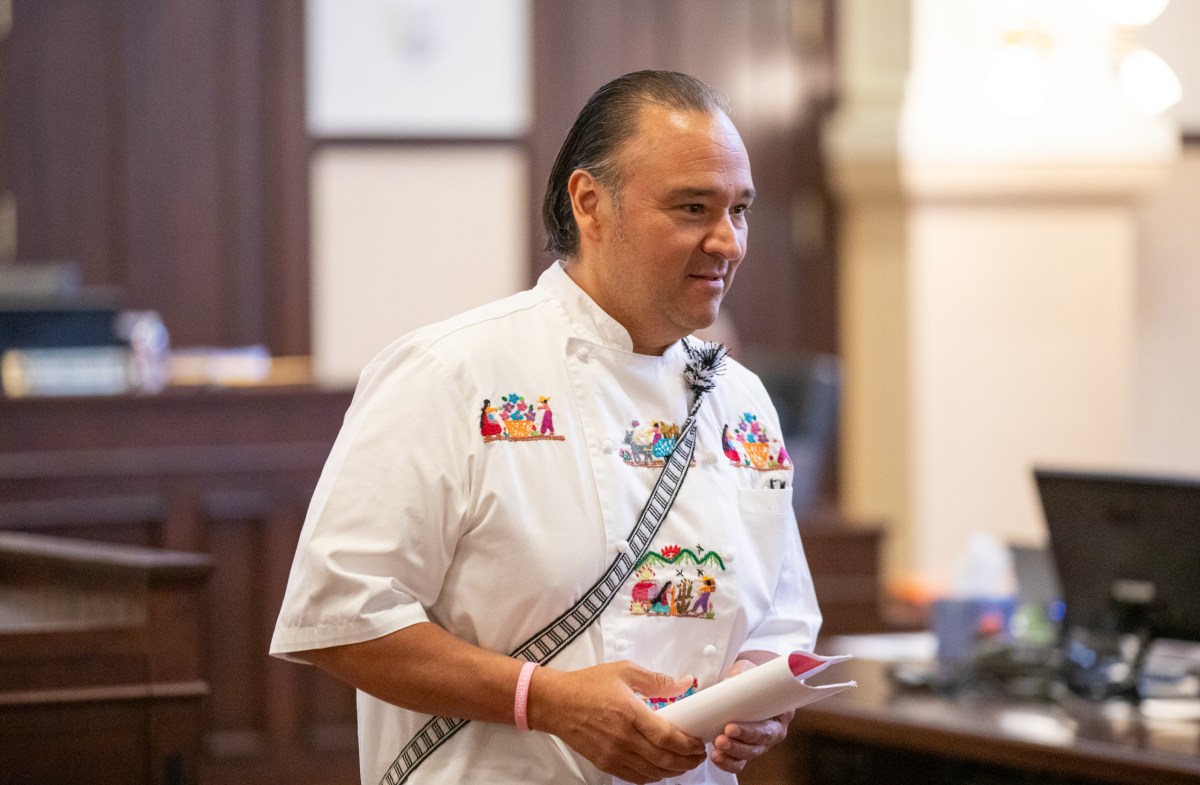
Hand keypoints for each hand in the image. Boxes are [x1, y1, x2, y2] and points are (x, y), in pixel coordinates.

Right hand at [527, 660, 706, 783]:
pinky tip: (660, 769)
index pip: (667, 737)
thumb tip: (685, 683)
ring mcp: (613, 753)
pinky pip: (635, 777)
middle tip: (697, 756)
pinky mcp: (604, 763)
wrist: (555, 702)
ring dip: (672, 771)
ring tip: (684, 763)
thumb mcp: (624, 672)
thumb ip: (657, 680)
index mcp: (629, 712)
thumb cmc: (587, 685)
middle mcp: (622, 737)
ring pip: (651, 772)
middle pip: (663, 759)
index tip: (698, 743)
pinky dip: (652, 777)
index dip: (688, 744)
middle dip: (686, 761)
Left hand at [709, 659, 793, 773]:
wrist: (745, 683)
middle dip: (738, 745)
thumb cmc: (749, 676)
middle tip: (720, 739)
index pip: (769, 728)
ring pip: (749, 755)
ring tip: (716, 749)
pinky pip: (739, 762)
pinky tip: (716, 757)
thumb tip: (727, 684)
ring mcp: (760, 742)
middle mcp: (773, 731)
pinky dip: (727, 762)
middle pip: (759, 745)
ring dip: (731, 754)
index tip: (730, 727)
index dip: (751, 731)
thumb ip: (739, 675)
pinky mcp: (746, 749)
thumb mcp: (747, 670)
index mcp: (780, 713)